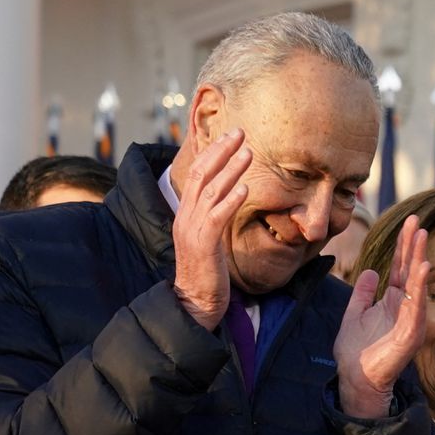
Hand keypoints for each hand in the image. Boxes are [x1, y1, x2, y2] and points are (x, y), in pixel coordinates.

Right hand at [171, 130, 250, 329]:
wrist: (193, 302)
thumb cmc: (207, 273)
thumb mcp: (208, 240)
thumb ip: (214, 218)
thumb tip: (231, 200)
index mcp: (186, 213)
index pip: (197, 173)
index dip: (213, 153)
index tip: (231, 137)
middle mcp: (186, 216)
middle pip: (201, 173)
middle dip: (221, 150)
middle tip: (240, 132)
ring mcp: (192, 229)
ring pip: (210, 190)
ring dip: (231, 169)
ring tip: (248, 152)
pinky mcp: (203, 244)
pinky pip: (217, 217)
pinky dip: (231, 200)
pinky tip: (246, 188)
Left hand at [336, 214, 428, 419]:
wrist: (356, 379)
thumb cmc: (356, 352)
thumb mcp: (354, 314)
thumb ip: (362, 294)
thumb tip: (369, 272)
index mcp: (392, 302)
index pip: (400, 268)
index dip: (403, 246)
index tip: (409, 224)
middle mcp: (405, 308)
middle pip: (410, 270)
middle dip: (414, 245)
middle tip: (418, 221)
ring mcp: (410, 321)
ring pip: (416, 285)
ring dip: (420, 259)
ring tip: (422, 237)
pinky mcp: (410, 334)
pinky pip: (417, 307)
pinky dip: (419, 287)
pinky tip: (422, 268)